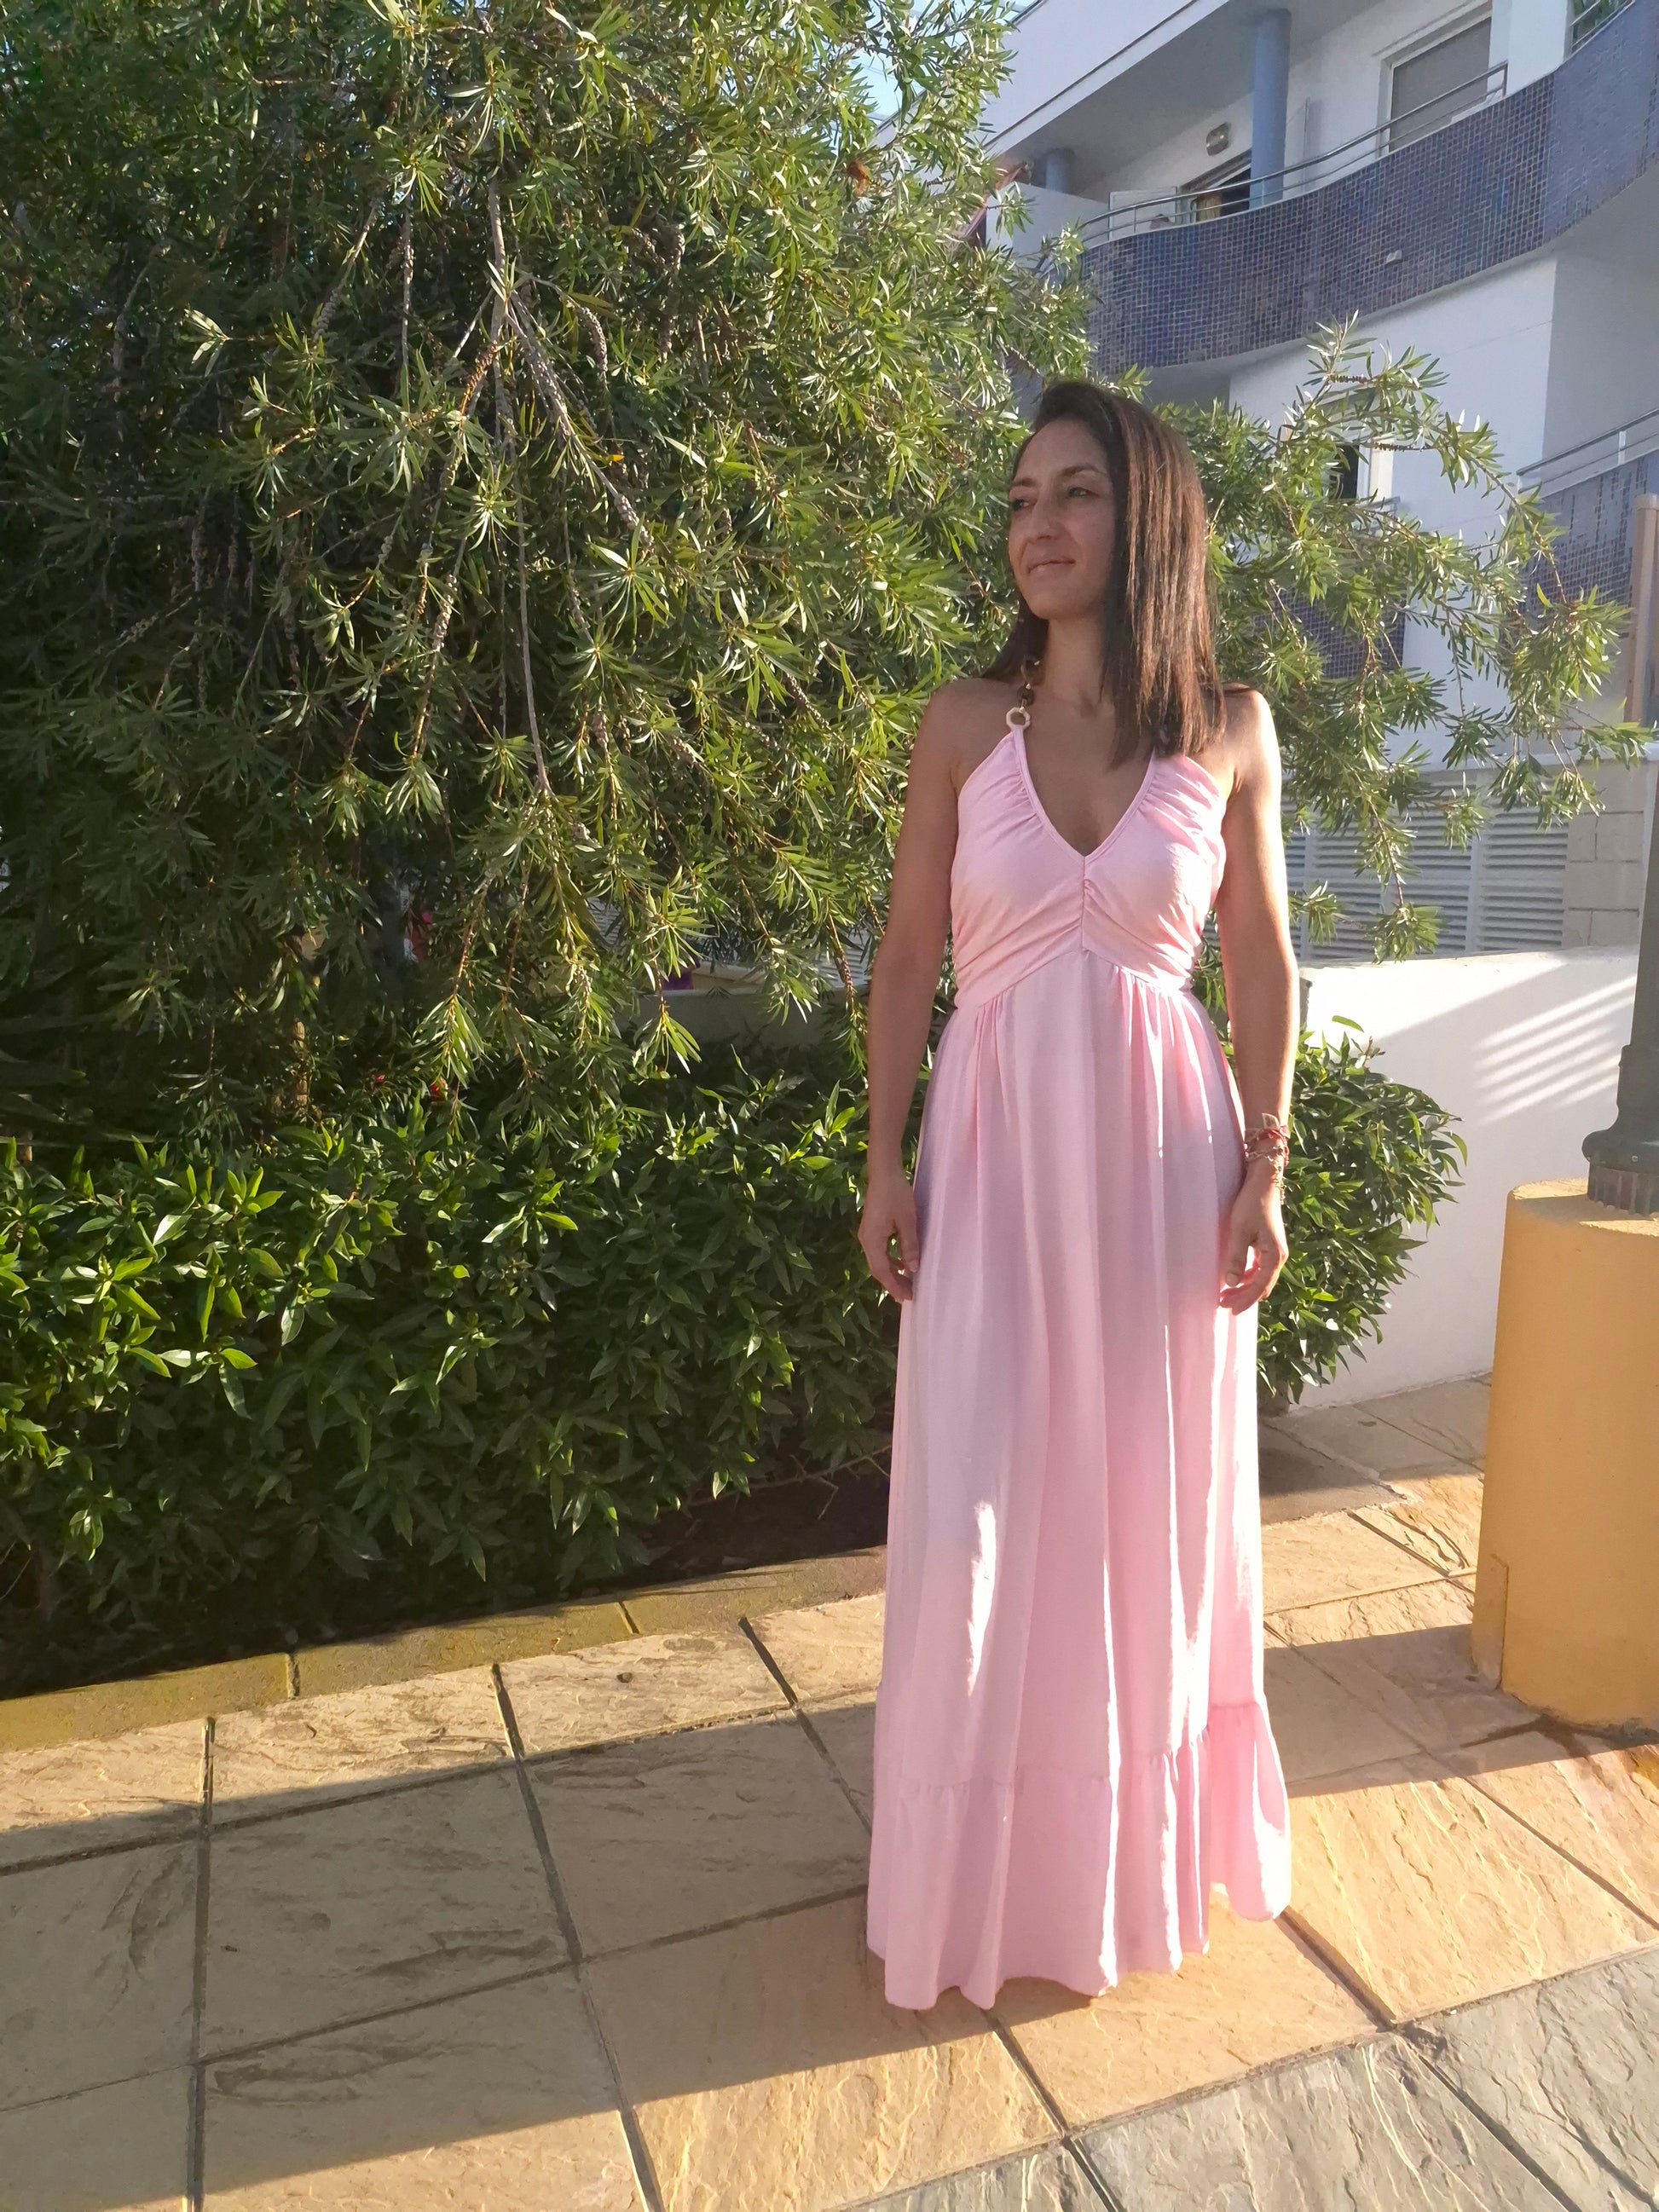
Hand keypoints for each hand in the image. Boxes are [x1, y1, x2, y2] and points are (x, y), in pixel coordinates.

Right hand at [859, 1164, 919, 1301]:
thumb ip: (910, 1246)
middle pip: (878, 1269)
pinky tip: (901, 1263)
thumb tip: (913, 1270)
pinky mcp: (872, 1229)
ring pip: (878, 1261)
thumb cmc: (896, 1194)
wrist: (884, 1172)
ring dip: (892, 1273)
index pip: (882, 1271)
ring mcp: (867, 1234)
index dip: (894, 1286)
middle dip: (893, 1283)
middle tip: (909, 1296)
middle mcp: (866, 1240)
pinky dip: (890, 1261)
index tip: (907, 1298)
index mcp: (872, 1240)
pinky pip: (880, 1251)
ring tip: (907, 1284)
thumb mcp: (907, 1221)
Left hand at [1220, 1161, 1286, 1313]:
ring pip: (1261, 1278)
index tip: (1230, 1310)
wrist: (1264, 1183)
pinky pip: (1259, 1268)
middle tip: (1223, 1305)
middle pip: (1262, 1285)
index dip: (1245, 1300)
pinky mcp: (1269, 1245)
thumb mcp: (1239, 1230)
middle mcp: (1278, 1256)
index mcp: (1275, 1256)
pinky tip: (1235, 1278)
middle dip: (1244, 1297)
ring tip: (1226, 1295)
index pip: (1260, 1287)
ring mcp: (1275, 1251)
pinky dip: (1248, 1277)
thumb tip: (1231, 1283)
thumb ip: (1236, 1257)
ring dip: (1245, 1288)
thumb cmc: (1251, 1204)